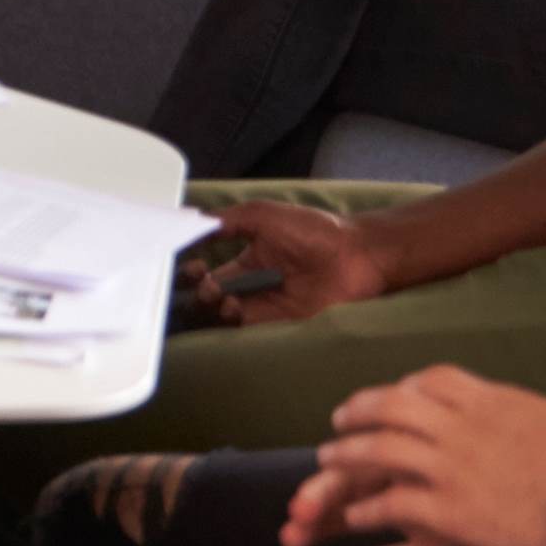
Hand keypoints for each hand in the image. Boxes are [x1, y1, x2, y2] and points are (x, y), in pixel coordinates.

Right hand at [181, 199, 402, 327]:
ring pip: (224, 316)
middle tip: (202, 283)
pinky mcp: (281, 324)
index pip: (211, 272)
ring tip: (219, 296)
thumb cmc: (314, 230)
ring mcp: (268, 306)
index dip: (194, 272)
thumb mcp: (262, 214)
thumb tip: (188, 223)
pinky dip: (230, 322)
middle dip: (197, 292)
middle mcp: (256, 285)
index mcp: (251, 258)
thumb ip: (225, 219)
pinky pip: (246, 330)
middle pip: (212, 298)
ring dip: (211, 308)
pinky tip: (233, 306)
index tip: (190, 264)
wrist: (356, 255)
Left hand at [286, 342, 545, 545]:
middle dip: (361, 411)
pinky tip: (355, 517)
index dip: (410, 387)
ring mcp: (451, 469)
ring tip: (326, 463)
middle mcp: (464, 428)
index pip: (436, 381)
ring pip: (379, 451)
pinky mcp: (448, 512)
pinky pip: (390, 504)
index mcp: (499, 402)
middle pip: (393, 407)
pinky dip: (367, 509)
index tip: (396, 393)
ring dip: (348, 455)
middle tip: (339, 420)